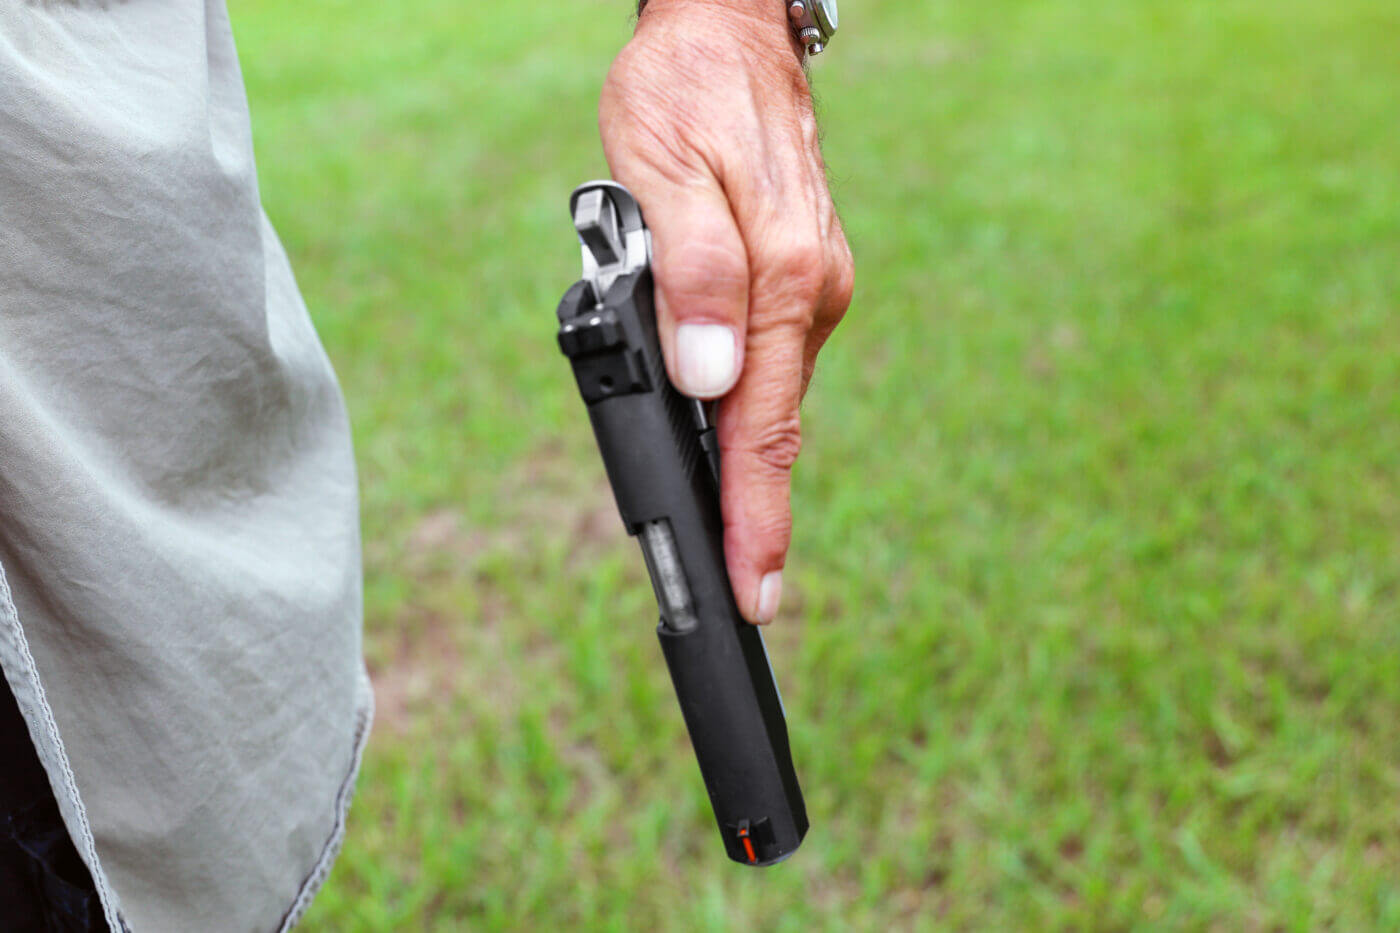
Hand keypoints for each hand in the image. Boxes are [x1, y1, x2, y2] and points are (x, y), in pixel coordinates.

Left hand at [599, 0, 853, 623]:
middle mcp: (807, 293)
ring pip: (772, 400)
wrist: (729, 32)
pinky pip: (771, 366)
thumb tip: (705, 377)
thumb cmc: (685, 90)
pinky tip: (730, 447)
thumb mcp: (662, 170)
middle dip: (754, 514)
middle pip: (775, 428)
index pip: (763, 426)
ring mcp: (808, 288)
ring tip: (732, 543)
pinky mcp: (796, 280)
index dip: (753, 517)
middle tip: (744, 595)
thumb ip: (689, 275)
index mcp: (777, 277)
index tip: (753, 591)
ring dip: (746, 468)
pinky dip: (748, 416)